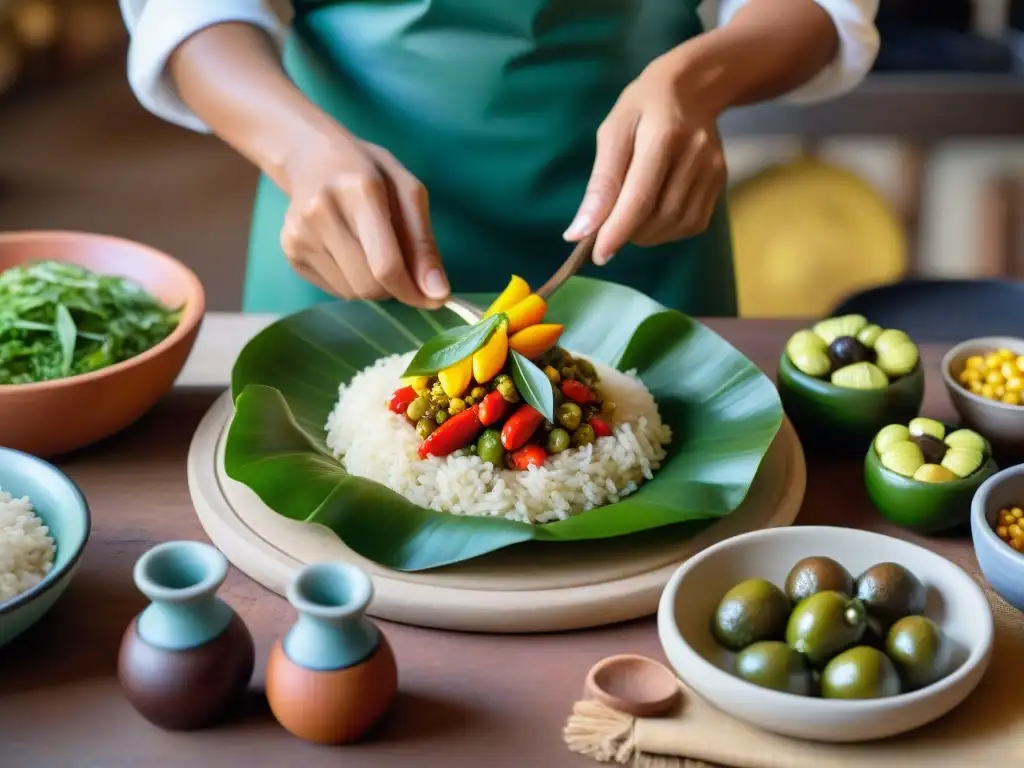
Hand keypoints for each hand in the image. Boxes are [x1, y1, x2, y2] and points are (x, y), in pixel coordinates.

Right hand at [280, 132, 449, 306]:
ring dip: (374, 286)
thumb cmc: (370, 172)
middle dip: (394, 288)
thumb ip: (424, 245)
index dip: (412, 291)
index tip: (432, 298)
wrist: (312, 158)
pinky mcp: (290, 252)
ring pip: (352, 293)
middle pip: (368, 285)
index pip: (386, 264)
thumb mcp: (409, 192)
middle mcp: (322, 213)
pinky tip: (350, 252)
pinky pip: (334, 290)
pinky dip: (352, 282)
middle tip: (402, 267)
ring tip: (372, 251)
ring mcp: (299, 235)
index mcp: (359, 191)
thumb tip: (438, 294)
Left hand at [564, 54, 726, 264]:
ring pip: (676, 224)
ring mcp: (713, 169)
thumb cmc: (643, 107)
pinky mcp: (720, 181)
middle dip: (629, 232)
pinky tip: (653, 214)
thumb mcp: (612, 132)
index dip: (617, 231)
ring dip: (647, 234)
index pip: (640, 197)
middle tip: (609, 227)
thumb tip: (580, 232)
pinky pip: (693, 223)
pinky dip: (668, 230)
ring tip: (630, 219)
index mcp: (663, 135)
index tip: (598, 256)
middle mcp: (695, 154)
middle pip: (659, 216)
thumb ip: (601, 183)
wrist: (694, 88)